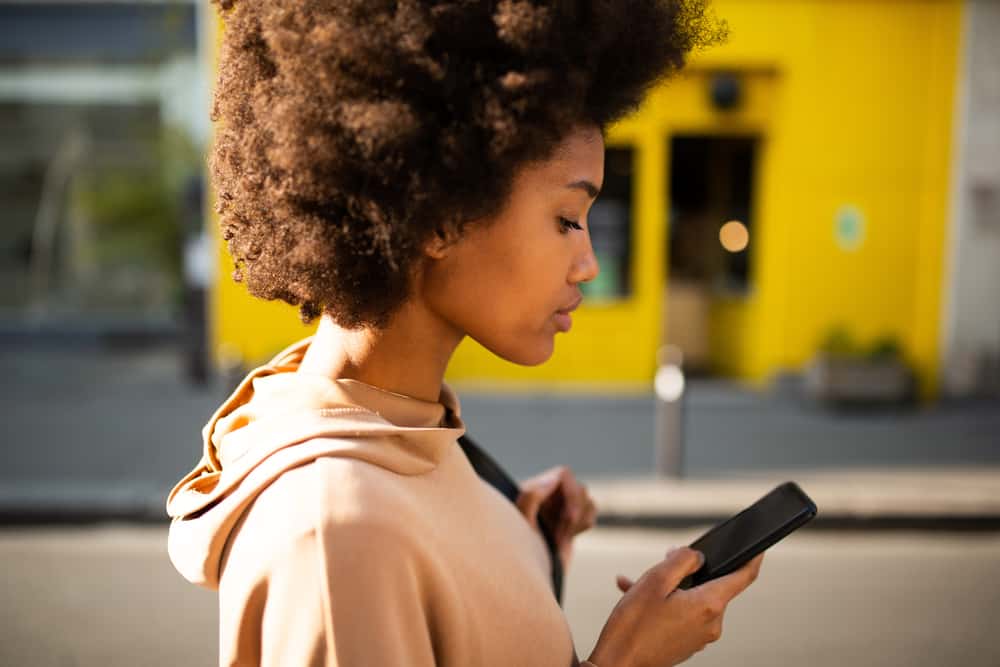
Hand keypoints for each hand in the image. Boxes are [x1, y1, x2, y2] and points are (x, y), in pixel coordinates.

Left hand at [516, 465, 596, 570]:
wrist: (527, 581)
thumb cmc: (518, 553)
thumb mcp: (521, 524)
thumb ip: (531, 496)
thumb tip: (554, 477)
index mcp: (532, 490)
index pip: (563, 474)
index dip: (571, 492)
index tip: (568, 515)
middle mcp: (546, 497)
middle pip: (578, 487)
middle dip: (575, 512)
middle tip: (559, 535)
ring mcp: (558, 509)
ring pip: (587, 499)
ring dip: (579, 520)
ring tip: (559, 538)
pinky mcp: (569, 523)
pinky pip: (590, 513)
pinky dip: (583, 525)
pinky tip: (565, 539)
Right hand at [587, 547, 764, 666]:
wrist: (617, 664)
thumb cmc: (633, 625)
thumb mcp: (655, 580)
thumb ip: (682, 560)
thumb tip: (698, 556)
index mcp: (708, 605)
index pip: (743, 577)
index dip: (753, 557)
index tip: (758, 546)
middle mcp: (710, 624)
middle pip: (709, 585)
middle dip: (688, 570)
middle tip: (661, 562)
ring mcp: (699, 636)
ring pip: (691, 599)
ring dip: (668, 587)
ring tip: (637, 584)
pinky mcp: (687, 643)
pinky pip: (682, 614)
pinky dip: (664, 603)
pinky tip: (636, 597)